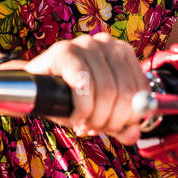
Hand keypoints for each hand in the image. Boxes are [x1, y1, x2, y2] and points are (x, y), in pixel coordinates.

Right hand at [24, 32, 147, 145]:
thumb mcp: (101, 113)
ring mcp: (86, 44)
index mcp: (123, 53)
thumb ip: (121, 125)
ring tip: (85, 125)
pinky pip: (83, 85)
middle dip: (111, 120)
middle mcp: (107, 43)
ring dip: (95, 118)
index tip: (114, 128)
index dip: (131, 117)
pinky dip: (82, 109)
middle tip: (96, 130)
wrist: (35, 87)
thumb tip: (134, 134)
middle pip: (124, 93)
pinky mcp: (64, 51)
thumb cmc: (71, 97)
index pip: (142, 91)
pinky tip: (76, 117)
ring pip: (106, 91)